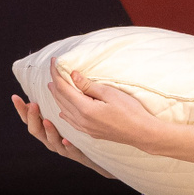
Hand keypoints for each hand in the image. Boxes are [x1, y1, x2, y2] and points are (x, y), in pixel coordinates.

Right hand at [10, 93, 113, 177]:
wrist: (96, 154)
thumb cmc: (79, 130)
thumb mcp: (67, 114)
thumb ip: (58, 102)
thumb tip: (50, 84)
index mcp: (47, 128)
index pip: (30, 119)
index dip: (21, 109)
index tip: (15, 97)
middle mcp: (51, 139)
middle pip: (35, 131)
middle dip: (32, 118)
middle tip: (32, 105)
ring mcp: (62, 148)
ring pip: (51, 142)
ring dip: (49, 131)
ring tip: (47, 121)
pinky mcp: (76, 154)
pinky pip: (70, 151)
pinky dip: (67, 145)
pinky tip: (66, 139)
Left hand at [48, 62, 165, 150]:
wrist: (141, 132)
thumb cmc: (130, 111)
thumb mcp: (110, 93)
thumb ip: (89, 86)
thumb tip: (72, 75)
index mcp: (85, 109)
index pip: (64, 88)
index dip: (57, 74)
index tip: (53, 62)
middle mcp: (81, 120)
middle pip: (61, 99)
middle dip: (55, 83)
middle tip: (52, 71)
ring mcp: (85, 128)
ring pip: (64, 110)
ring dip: (57, 97)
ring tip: (53, 86)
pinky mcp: (90, 132)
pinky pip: (70, 121)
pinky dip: (64, 111)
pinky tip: (62, 110)